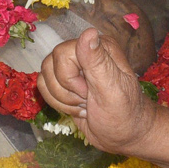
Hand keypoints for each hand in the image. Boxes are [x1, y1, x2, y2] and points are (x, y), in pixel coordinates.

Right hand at [38, 28, 156, 154]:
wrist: (125, 136)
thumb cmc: (124, 115)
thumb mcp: (113, 90)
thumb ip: (98, 61)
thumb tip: (89, 31)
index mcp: (99, 47)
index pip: (62, 54)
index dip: (70, 78)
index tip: (90, 92)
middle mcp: (83, 52)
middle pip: (49, 65)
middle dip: (67, 91)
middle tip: (88, 100)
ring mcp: (72, 67)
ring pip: (44, 76)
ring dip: (63, 100)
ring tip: (85, 105)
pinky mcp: (63, 82)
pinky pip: (43, 87)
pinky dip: (58, 104)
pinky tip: (78, 109)